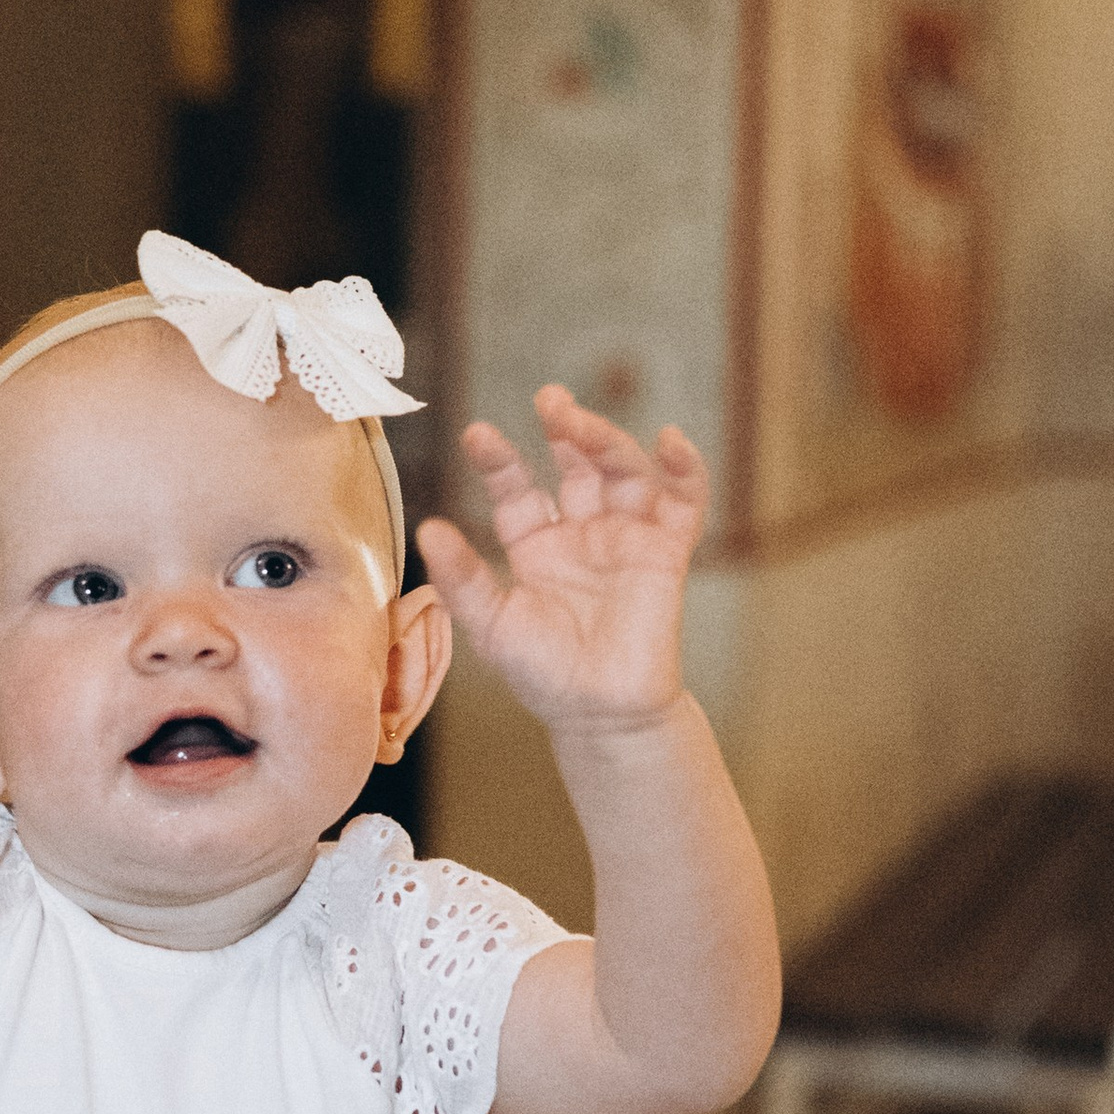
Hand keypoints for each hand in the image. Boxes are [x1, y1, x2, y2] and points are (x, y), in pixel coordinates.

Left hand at [417, 390, 706, 736]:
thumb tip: (428, 528)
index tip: (477, 434)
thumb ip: (463, 578)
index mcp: (535, 543)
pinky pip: (683, 502)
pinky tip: (670, 440)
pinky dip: (685, 469)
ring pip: (622, 471)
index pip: (517, 487)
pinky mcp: (666, 552)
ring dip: (606, 438)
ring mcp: (625, 538)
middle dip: (565, 429)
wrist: (599, 714)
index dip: (500, 460)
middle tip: (548, 399)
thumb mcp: (490, 624)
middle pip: (576, 464)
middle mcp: (581, 531)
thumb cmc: (543, 674)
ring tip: (580, 419)